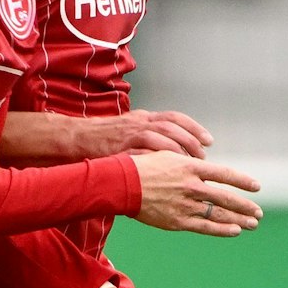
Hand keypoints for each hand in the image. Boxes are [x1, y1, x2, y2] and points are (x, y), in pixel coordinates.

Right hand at [76, 109, 212, 158]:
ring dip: (178, 150)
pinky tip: (168, 170)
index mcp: (143, 117)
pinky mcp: (121, 147)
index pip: (175, 117)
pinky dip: (159, 159)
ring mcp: (130, 134)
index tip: (208, 140)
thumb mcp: (130, 126)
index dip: (194, 128)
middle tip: (202, 156)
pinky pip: (145, 151)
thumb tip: (174, 140)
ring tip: (189, 165)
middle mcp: (139, 122)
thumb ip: (149, 130)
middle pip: (172, 127)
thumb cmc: (104, 136)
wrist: (78, 138)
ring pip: (161, 136)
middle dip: (190, 141)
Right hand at [128, 152, 260, 236]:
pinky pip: (205, 226)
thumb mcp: (168, 157)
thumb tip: (205, 167)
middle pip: (226, 197)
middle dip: (245, 206)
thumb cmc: (141, 167)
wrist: (121, 184)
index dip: (242, 181)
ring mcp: (185, 204)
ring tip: (252, 223)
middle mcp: (192, 186)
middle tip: (258, 212)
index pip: (224, 174)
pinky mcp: (177, 220)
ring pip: (218, 213)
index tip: (256, 187)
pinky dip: (222, 229)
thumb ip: (188, 164)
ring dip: (239, 219)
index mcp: (190, 167)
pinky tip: (234, 230)